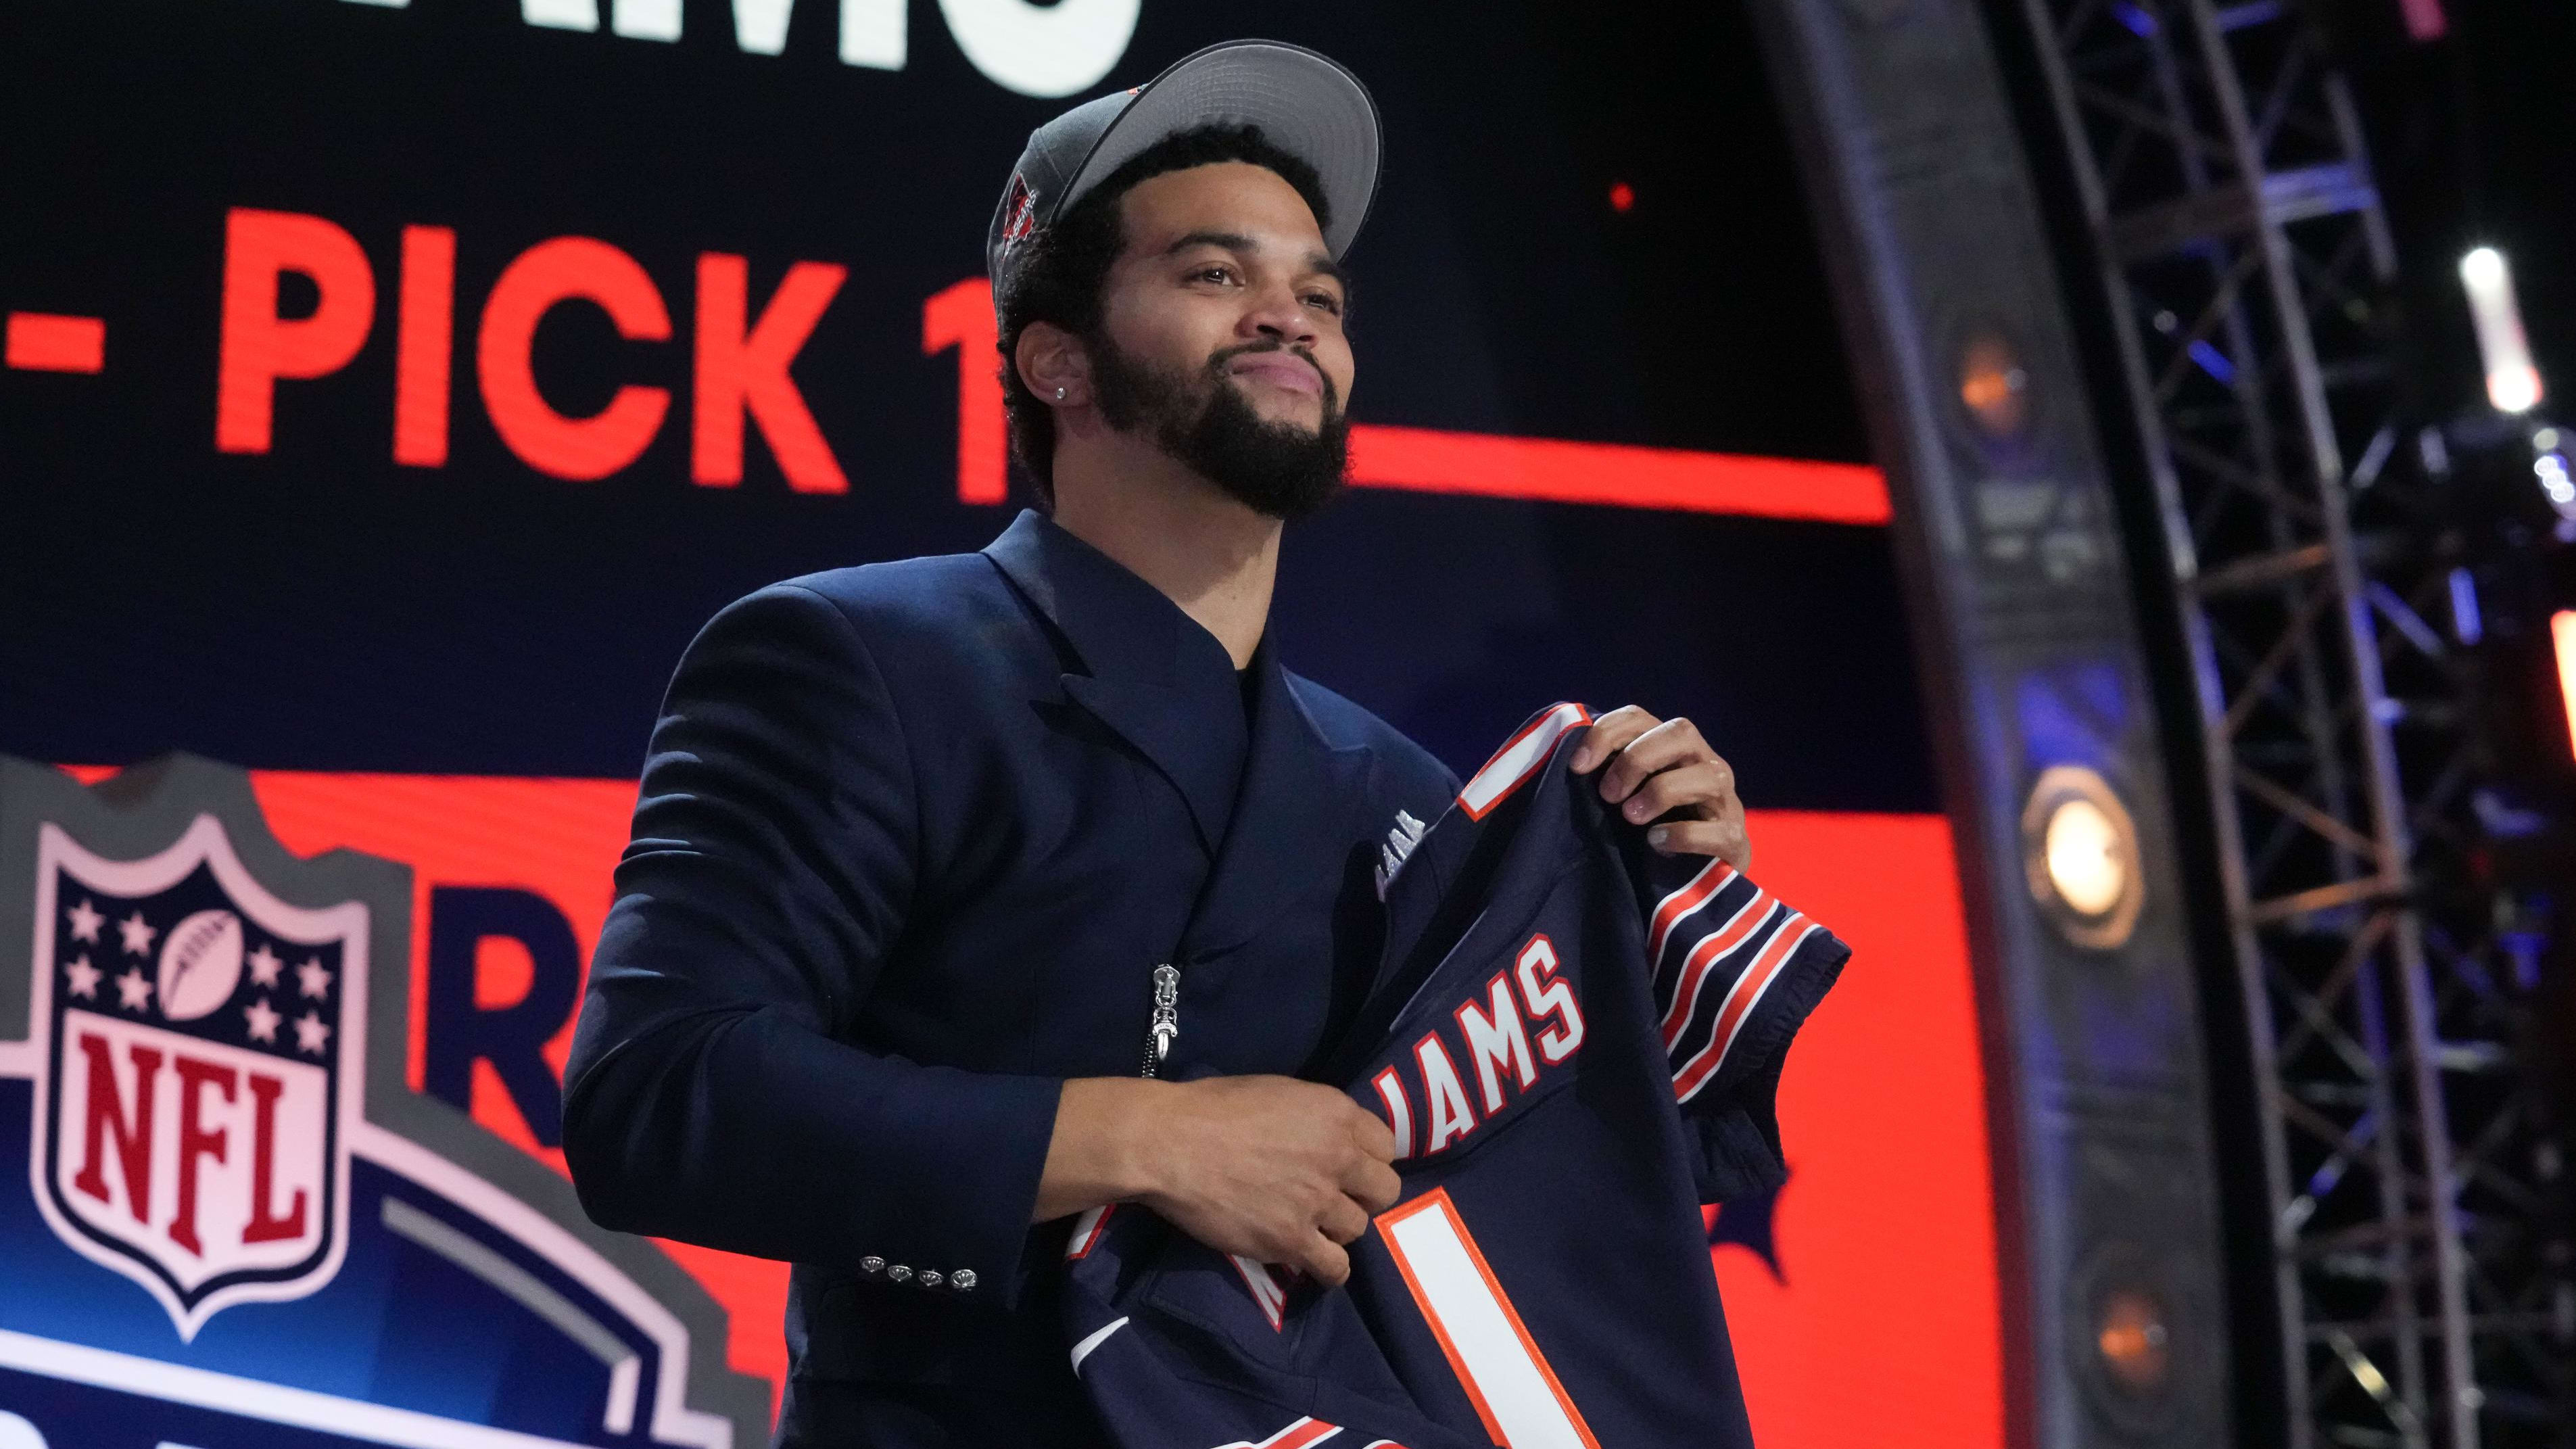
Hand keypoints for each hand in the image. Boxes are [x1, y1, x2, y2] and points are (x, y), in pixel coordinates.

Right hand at [1036, 1075, 1398, 1284]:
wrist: (1169, 1143)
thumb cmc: (1212, 1107)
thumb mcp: (1278, 1092)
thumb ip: (1316, 1117)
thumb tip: (1330, 1138)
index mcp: (1336, 1113)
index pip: (1387, 1146)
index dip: (1367, 1159)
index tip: (1347, 1168)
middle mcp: (1338, 1156)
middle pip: (1384, 1190)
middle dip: (1362, 1196)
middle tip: (1332, 1198)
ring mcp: (1317, 1201)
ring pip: (1358, 1229)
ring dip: (1336, 1229)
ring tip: (1307, 1226)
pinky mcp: (1291, 1240)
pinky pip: (1336, 1268)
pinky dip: (1328, 1269)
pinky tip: (1311, 1262)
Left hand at [1567, 705, 1750, 867]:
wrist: (1698, 879)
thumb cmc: (1654, 830)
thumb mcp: (1629, 797)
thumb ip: (1609, 776)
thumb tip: (1572, 765)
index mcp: (1674, 750)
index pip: (1640, 718)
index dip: (1606, 733)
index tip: (1577, 766)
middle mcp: (1705, 765)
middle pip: (1680, 732)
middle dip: (1638, 758)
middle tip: (1608, 794)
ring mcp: (1725, 801)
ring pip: (1706, 775)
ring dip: (1661, 792)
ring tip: (1631, 817)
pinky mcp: (1734, 839)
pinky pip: (1716, 830)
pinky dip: (1681, 835)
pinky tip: (1656, 844)